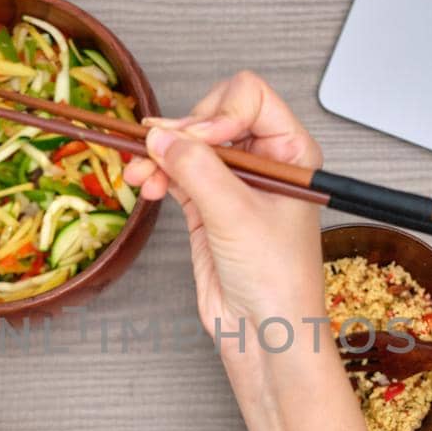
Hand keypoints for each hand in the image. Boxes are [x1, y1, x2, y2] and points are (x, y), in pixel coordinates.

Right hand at [123, 72, 328, 380]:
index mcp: (291, 152)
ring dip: (160, 154)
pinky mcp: (207, 206)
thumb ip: (197, 169)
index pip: (250, 98)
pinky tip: (145, 183)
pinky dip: (157, 173)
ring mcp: (233, 184)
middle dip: (182, 132)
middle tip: (160, 151)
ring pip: (188, 145)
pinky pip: (176, 172)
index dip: (218, 112)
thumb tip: (161, 136)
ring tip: (140, 172)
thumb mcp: (237, 214)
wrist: (266, 332)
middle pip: (213, 115)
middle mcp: (264, 162)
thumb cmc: (278, 279)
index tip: (198, 142)